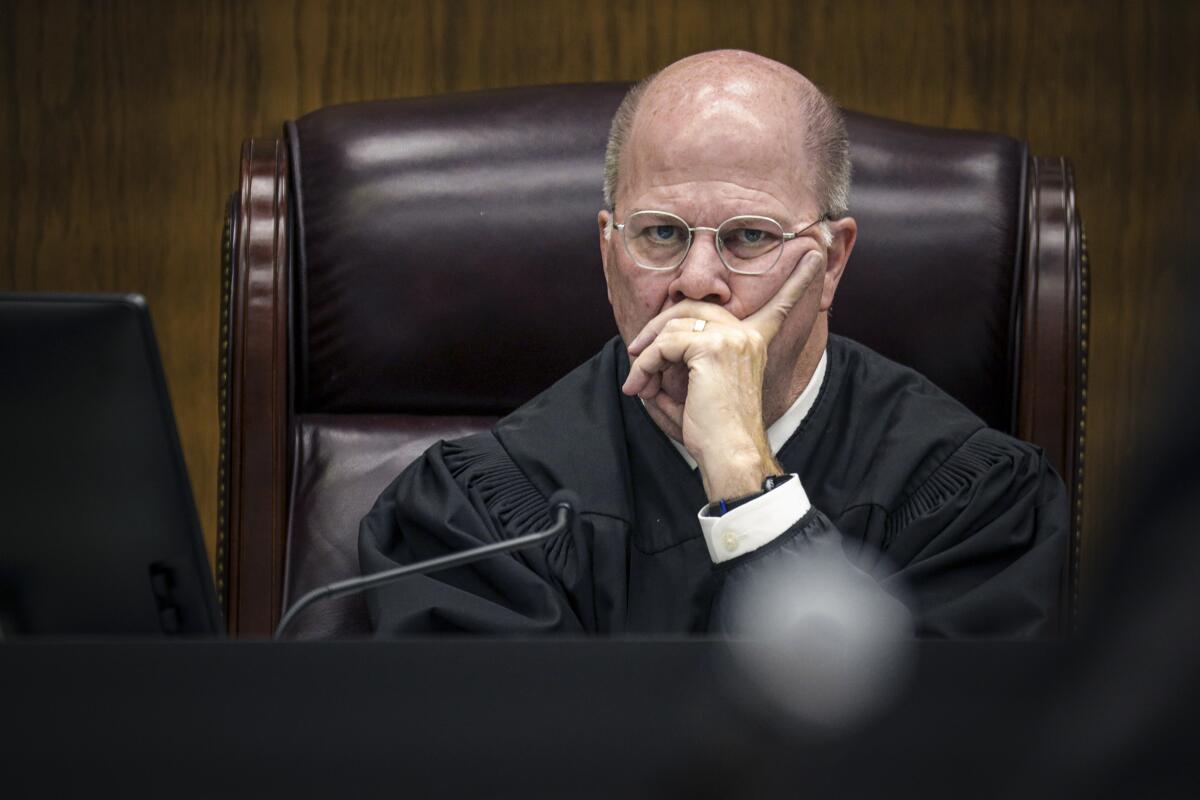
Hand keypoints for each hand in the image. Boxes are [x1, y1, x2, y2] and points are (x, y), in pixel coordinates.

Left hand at [622, 250, 825, 499]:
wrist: (728, 454)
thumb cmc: (711, 431)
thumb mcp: (695, 387)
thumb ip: (678, 360)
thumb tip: (642, 347)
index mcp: (755, 342)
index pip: (779, 304)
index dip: (799, 280)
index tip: (813, 254)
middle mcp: (748, 334)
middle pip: (693, 308)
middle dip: (658, 327)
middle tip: (636, 351)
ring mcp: (732, 338)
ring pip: (672, 327)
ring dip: (646, 356)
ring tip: (639, 383)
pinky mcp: (712, 348)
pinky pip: (663, 345)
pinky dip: (644, 365)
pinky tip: (640, 386)